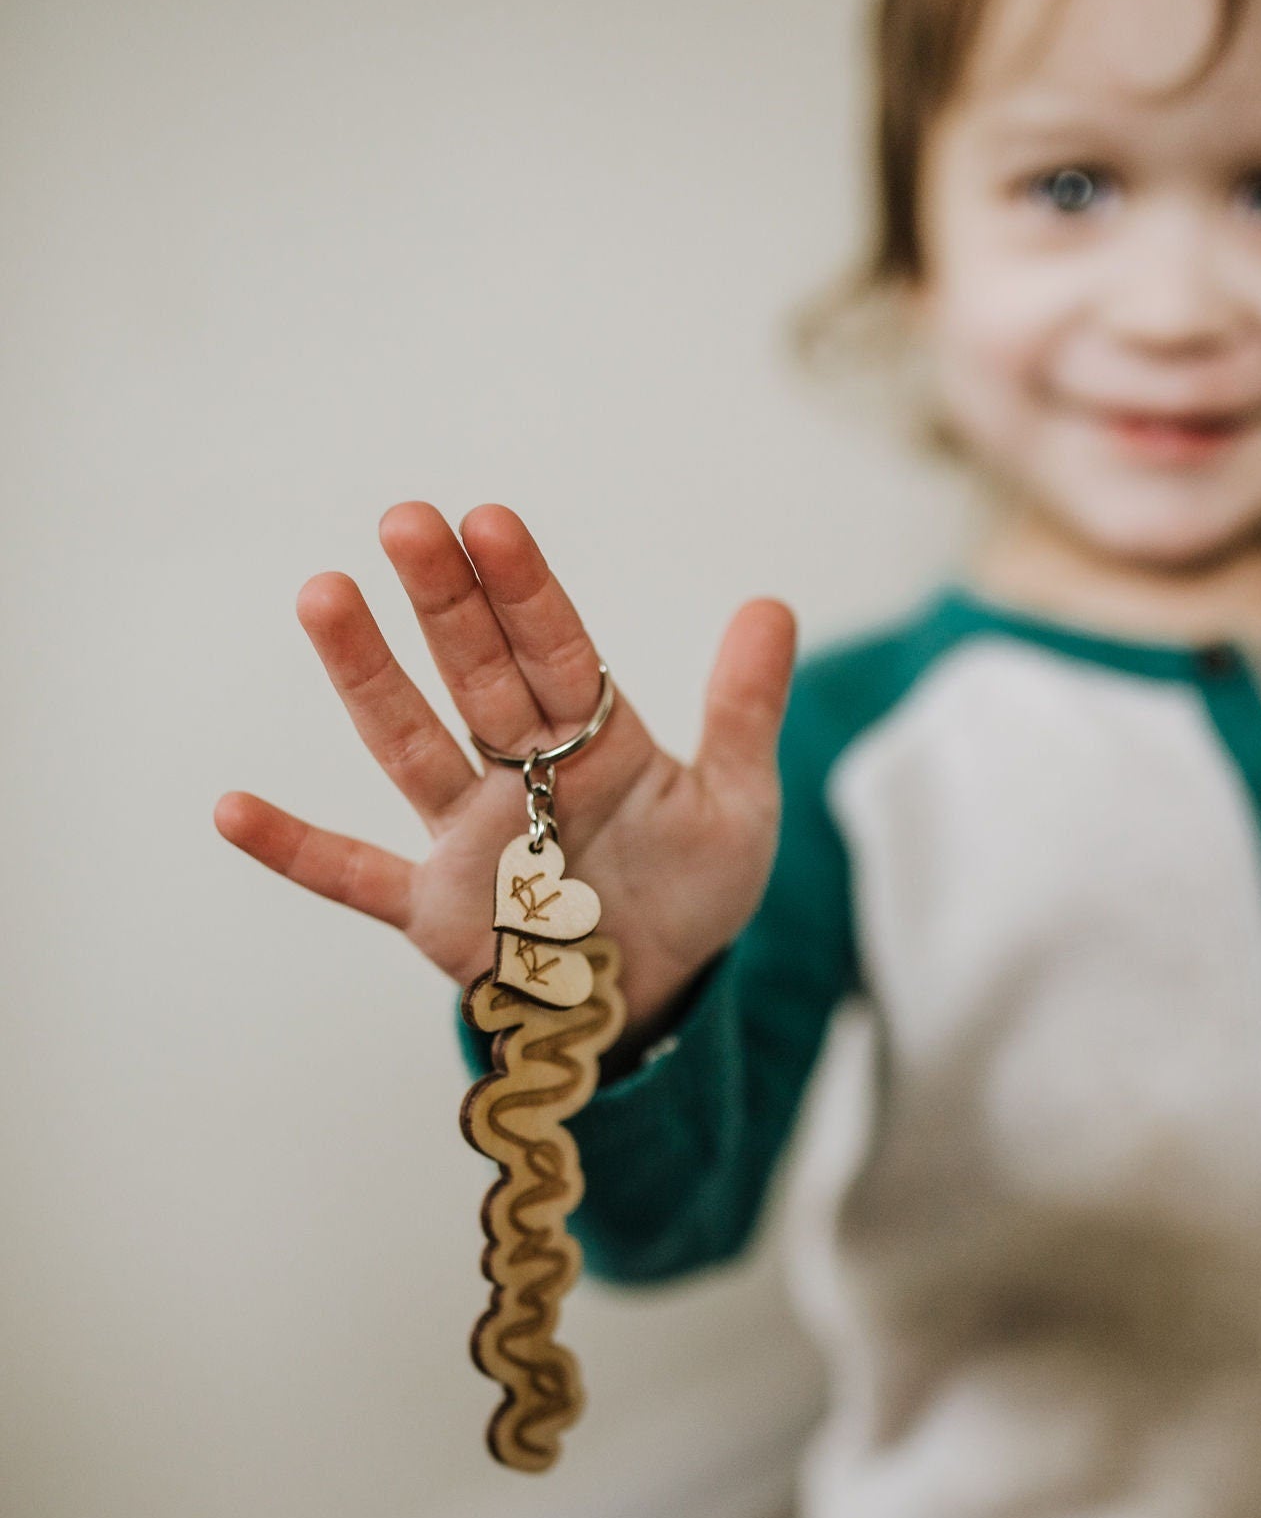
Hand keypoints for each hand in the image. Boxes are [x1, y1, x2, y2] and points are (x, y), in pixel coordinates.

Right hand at [214, 502, 796, 1034]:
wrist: (655, 997)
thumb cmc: (691, 892)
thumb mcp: (737, 807)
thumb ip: (742, 712)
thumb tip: (772, 605)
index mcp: (593, 737)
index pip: (556, 649)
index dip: (526, 591)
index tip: (491, 522)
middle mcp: (518, 771)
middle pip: (474, 675)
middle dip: (444, 601)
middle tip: (406, 521)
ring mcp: (466, 837)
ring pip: (408, 745)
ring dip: (366, 678)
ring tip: (325, 595)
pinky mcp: (433, 910)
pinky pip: (353, 876)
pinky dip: (295, 850)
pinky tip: (231, 810)